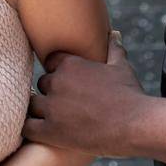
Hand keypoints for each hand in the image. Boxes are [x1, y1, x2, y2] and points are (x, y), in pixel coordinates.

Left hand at [26, 30, 146, 155]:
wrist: (137, 125)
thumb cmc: (130, 95)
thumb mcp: (121, 67)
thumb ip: (113, 48)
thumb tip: (114, 33)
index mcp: (71, 64)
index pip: (51, 62)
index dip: (57, 72)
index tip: (66, 83)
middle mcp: (58, 82)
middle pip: (42, 83)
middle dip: (51, 92)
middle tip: (64, 104)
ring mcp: (53, 107)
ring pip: (32, 104)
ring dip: (40, 110)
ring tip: (51, 119)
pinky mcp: (51, 131)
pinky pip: (28, 127)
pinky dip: (31, 129)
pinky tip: (40, 131)